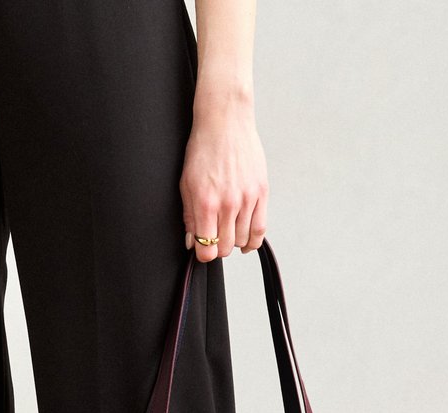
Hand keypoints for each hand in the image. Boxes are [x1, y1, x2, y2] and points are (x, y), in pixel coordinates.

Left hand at [179, 103, 268, 261]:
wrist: (226, 122)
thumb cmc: (203, 150)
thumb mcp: (186, 184)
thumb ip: (189, 216)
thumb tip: (191, 242)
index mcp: (207, 203)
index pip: (207, 249)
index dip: (203, 255)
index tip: (202, 250)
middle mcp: (228, 204)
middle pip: (226, 247)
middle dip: (218, 248)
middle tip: (214, 238)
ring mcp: (247, 199)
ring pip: (243, 240)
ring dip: (234, 242)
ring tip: (228, 233)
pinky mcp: (261, 193)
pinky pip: (260, 229)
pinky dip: (253, 240)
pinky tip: (246, 241)